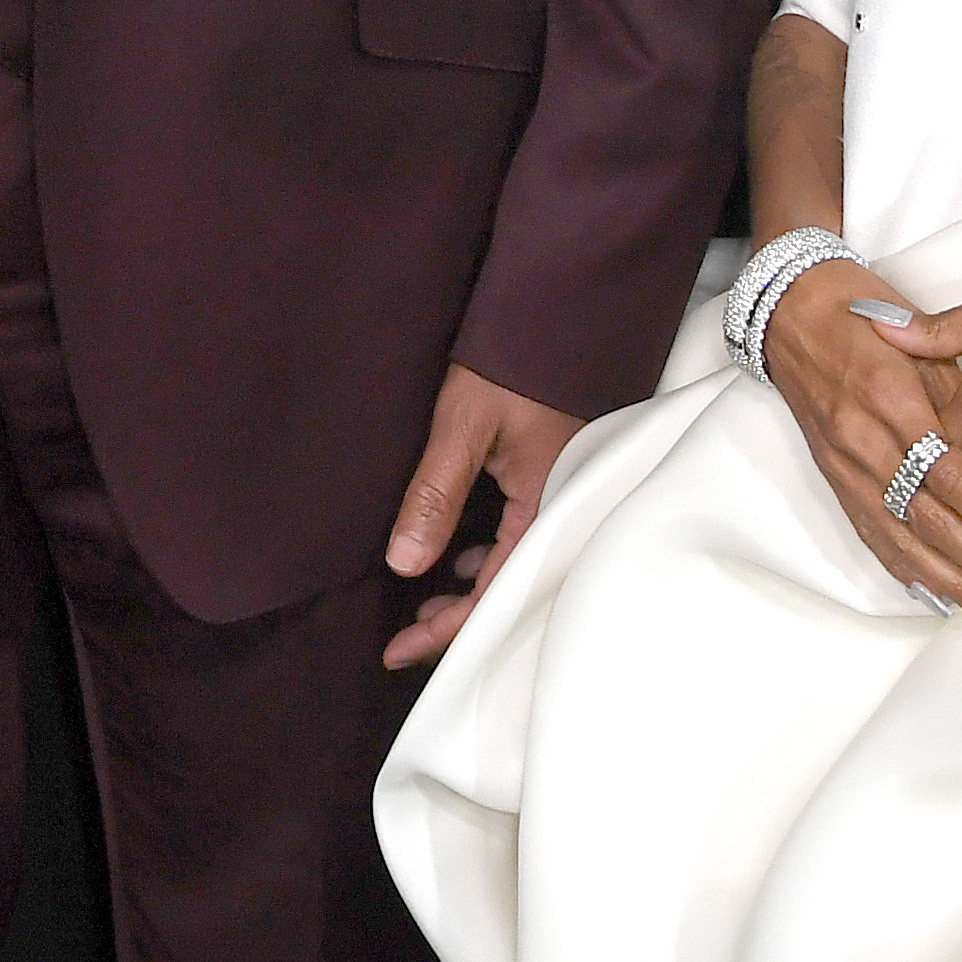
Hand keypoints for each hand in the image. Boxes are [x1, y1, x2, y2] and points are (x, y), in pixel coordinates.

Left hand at [380, 361, 581, 667]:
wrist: (560, 309)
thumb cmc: (514, 362)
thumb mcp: (464, 427)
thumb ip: (436, 494)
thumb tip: (404, 562)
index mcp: (548, 507)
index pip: (494, 593)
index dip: (446, 629)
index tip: (398, 652)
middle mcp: (562, 510)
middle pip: (509, 590)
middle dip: (457, 620)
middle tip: (404, 639)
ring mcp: (562, 494)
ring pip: (515, 564)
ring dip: (472, 589)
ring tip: (427, 603)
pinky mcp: (554, 478)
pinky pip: (523, 536)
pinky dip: (489, 557)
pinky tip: (464, 557)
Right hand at [760, 254, 961, 627]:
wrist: (789, 307)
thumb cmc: (863, 313)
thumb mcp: (920, 337)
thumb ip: (959, 393)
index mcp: (889, 397)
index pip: (947, 475)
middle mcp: (862, 438)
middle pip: (927, 518)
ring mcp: (843, 463)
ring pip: (899, 536)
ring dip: (949, 582)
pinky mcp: (832, 476)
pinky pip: (870, 531)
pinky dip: (904, 570)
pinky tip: (936, 598)